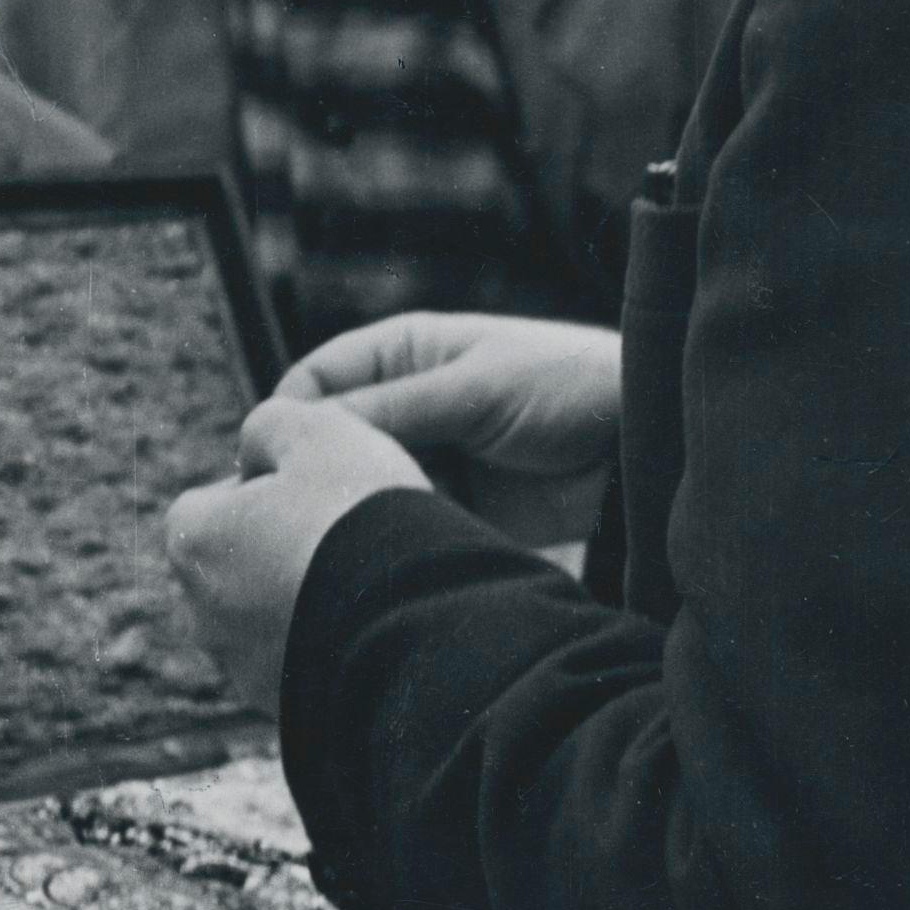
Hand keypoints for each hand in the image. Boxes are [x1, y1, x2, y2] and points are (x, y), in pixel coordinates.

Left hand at [166, 400, 427, 713]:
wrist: (416, 625)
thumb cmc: (359, 517)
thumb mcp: (315, 429)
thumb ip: (270, 423)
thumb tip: (254, 449)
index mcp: (192, 542)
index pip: (211, 500)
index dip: (264, 486)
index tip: (317, 487)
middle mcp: (202, 615)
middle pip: (237, 563)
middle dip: (281, 547)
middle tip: (348, 532)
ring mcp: (245, 671)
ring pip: (270, 617)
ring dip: (307, 598)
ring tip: (370, 582)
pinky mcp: (289, 711)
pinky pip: (305, 664)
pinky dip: (331, 643)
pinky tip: (377, 625)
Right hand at [277, 311, 620, 546]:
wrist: (640, 446)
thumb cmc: (565, 386)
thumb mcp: (474, 388)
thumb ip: (392, 408)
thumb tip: (306, 428)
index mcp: (402, 353)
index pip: (316, 381)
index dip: (287, 417)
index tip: (269, 459)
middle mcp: (404, 404)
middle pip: (330, 441)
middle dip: (314, 471)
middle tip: (296, 510)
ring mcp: (426, 458)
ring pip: (360, 486)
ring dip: (351, 510)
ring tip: (344, 538)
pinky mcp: (450, 509)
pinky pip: (400, 524)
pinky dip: (388, 540)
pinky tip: (380, 557)